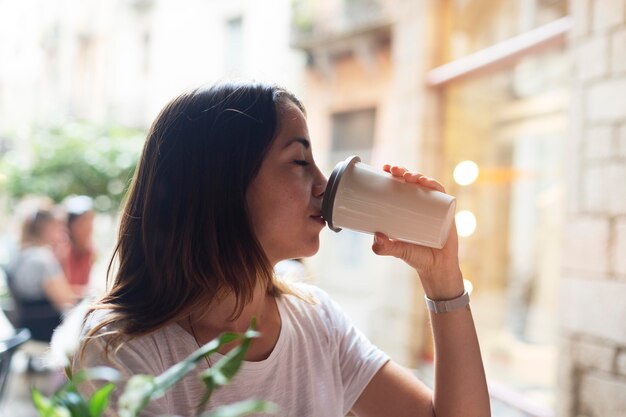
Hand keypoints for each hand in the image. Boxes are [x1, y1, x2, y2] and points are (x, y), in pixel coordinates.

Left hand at [371, 165, 463, 299]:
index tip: (384, 169)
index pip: (400, 187)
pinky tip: (426, 182)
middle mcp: (422, 205)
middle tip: (392, 171)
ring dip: (418, 176)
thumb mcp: (397, 250)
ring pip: (426, 185)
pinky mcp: (446, 212)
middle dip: (403, 172)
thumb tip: (375, 237)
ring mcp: (435, 207)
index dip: (393, 175)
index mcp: (408, 209)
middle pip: (413, 182)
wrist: (437, 268)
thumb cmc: (416, 257)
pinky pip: (442, 194)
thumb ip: (385, 247)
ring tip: (408, 177)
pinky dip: (435, 186)